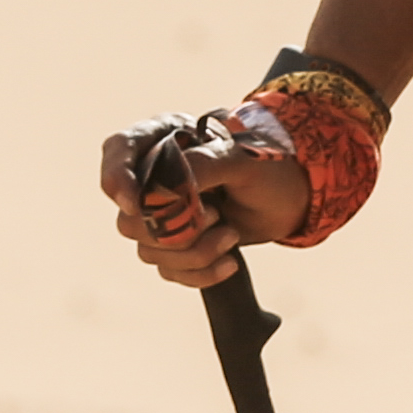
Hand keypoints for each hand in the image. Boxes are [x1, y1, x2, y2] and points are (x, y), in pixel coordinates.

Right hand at [99, 119, 302, 289]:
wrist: (295, 196)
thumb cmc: (269, 165)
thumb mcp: (240, 158)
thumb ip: (201, 165)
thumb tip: (165, 190)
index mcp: (163, 140)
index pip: (118, 150)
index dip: (117, 178)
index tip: (137, 204)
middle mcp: (155, 177)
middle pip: (129, 216)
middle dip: (175, 228)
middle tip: (215, 215)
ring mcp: (163, 214)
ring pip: (149, 250)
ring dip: (194, 252)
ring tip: (231, 234)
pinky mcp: (177, 245)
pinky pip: (169, 271)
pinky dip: (201, 272)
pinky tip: (229, 260)